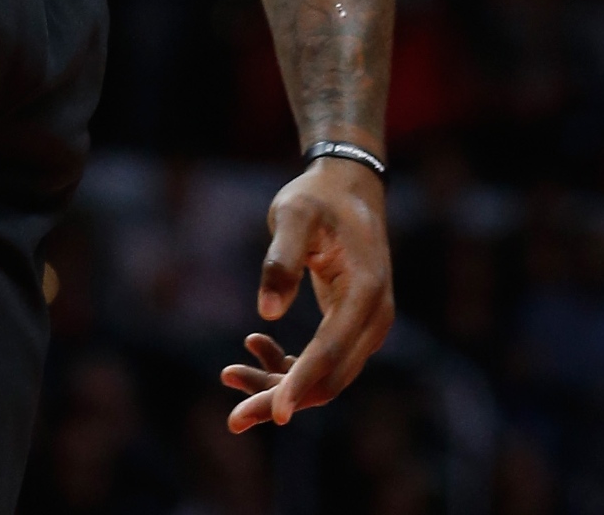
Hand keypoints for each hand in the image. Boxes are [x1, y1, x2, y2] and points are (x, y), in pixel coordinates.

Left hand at [222, 164, 392, 432]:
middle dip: (282, 399)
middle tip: (234, 417)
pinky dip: (288, 366)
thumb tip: (267, 313)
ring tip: (229, 374)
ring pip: (325, 379)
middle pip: (330, 379)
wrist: (348, 186)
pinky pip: (321, 363)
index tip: (275, 414)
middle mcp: (374, 318)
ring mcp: (366, 327)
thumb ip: (282, 258)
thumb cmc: (318, 197)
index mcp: (366, 291)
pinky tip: (253, 343)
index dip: (302, 384)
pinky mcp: (351, 328)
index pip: (332, 352)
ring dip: (279, 386)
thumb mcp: (295, 213)